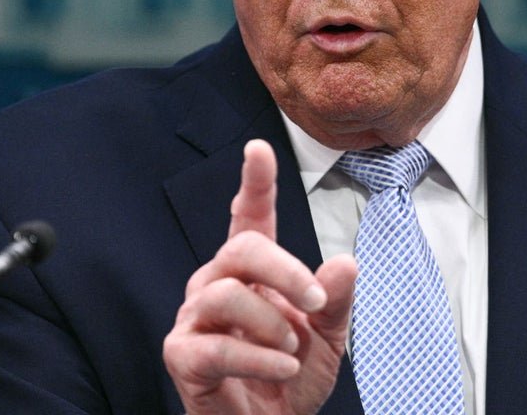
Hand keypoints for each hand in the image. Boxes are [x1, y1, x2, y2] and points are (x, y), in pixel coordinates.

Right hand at [163, 139, 357, 414]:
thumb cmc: (291, 377)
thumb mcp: (328, 337)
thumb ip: (336, 299)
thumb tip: (345, 261)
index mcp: (252, 271)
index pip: (250, 217)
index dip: (255, 182)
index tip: (258, 148)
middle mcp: (216, 282)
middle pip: (242, 248)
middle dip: (285, 270)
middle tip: (316, 301)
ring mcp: (194, 317)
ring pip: (226, 294)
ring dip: (271, 323)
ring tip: (291, 351)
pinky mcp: (181, 354)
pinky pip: (216, 345)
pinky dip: (257, 359)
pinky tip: (282, 370)